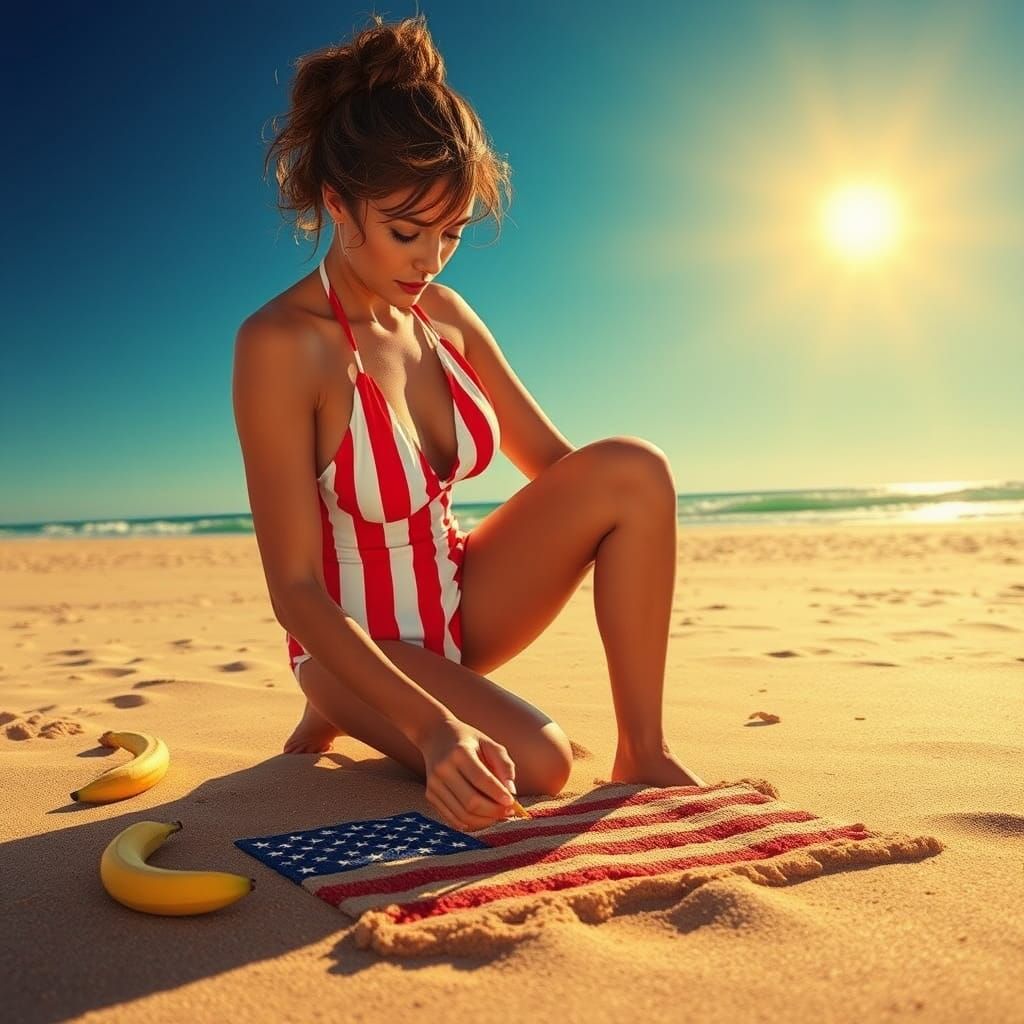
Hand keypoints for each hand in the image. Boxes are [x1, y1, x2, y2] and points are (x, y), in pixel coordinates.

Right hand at [417, 717, 516, 831]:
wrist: (435, 735)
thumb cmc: (469, 741)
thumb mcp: (489, 743)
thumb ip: (504, 764)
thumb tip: (511, 792)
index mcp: (459, 752)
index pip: (481, 780)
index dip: (498, 794)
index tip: (512, 801)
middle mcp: (443, 769)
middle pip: (471, 801)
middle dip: (493, 811)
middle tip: (509, 812)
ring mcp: (434, 784)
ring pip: (462, 815)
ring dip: (484, 821)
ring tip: (498, 815)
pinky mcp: (430, 795)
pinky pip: (452, 818)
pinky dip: (471, 824)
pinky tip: (483, 818)